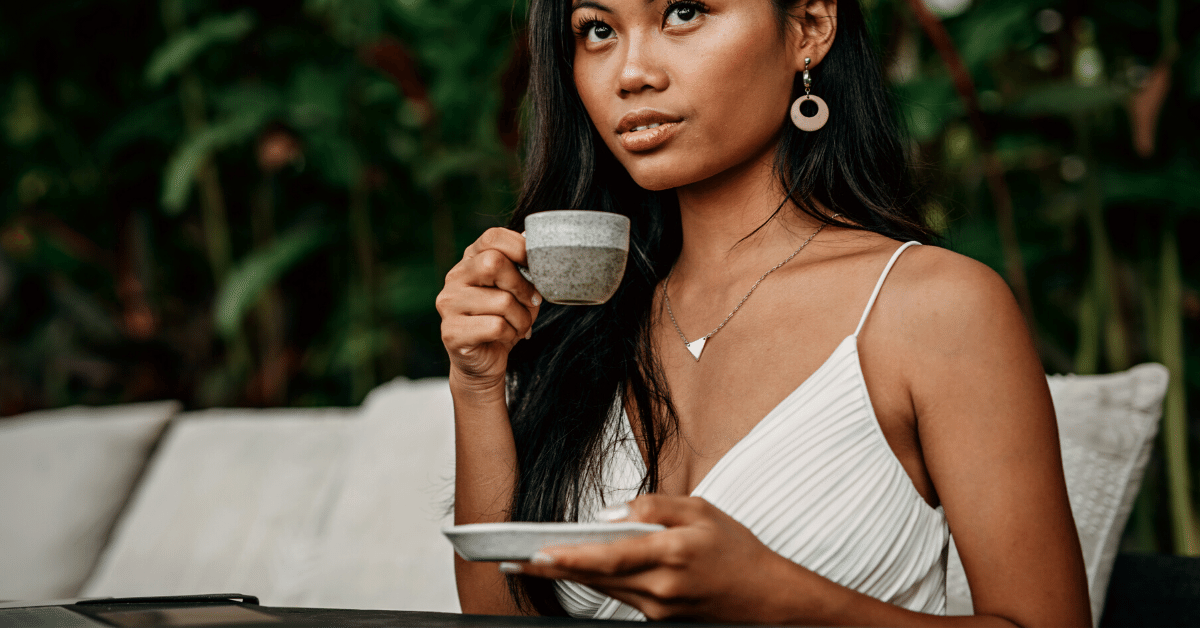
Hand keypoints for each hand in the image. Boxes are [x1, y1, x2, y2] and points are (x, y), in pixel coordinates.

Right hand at [436, 227, 541, 392]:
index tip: (536, 267)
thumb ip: (524, 269)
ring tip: (518, 326)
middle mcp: (454, 278)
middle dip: (522, 286)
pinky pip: (496, 326)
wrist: (485, 361)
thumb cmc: (505, 320)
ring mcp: (449, 304)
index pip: (493, 237)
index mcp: (470, 260)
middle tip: (531, 302)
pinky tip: (504, 338)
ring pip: (501, 301)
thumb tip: (538, 248)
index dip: (520, 249)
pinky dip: (510, 334)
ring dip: (521, 318)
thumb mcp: (519, 291)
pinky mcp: (451, 331)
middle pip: (494, 262)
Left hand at [507, 495, 797, 622]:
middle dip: (553, 567)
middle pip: (596, 577)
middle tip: (515, 558)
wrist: (767, 599)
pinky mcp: (659, 617)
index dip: (571, 556)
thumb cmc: (736, 550)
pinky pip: (620, 596)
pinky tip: (576, 568)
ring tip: (534, 560)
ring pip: (603, 588)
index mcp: (672, 554)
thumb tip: (610, 514)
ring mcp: (659, 607)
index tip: (538, 551)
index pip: (610, 556)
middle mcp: (662, 587)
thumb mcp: (701, 510)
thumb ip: (654, 507)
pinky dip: (597, 580)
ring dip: (569, 574)